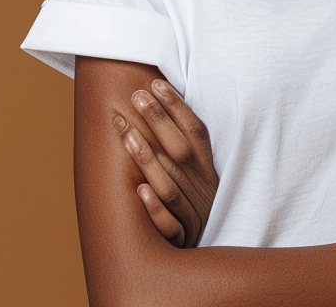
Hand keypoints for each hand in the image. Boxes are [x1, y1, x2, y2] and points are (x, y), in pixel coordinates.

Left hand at [113, 78, 218, 247]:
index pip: (195, 130)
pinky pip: (169, 222)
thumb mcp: (201, 176)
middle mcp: (204, 186)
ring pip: (170, 183)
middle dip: (158, 120)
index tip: (156, 83)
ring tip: (125, 132)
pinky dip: (155, 207)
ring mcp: (195, 211)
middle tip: (135, 96)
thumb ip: (185, 149)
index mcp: (209, 168)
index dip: (178, 107)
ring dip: (147, 157)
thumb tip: (160, 107)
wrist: (208, 253)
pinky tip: (139, 191)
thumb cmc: (197, 205)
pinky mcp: (185, 236)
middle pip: (180, 149)